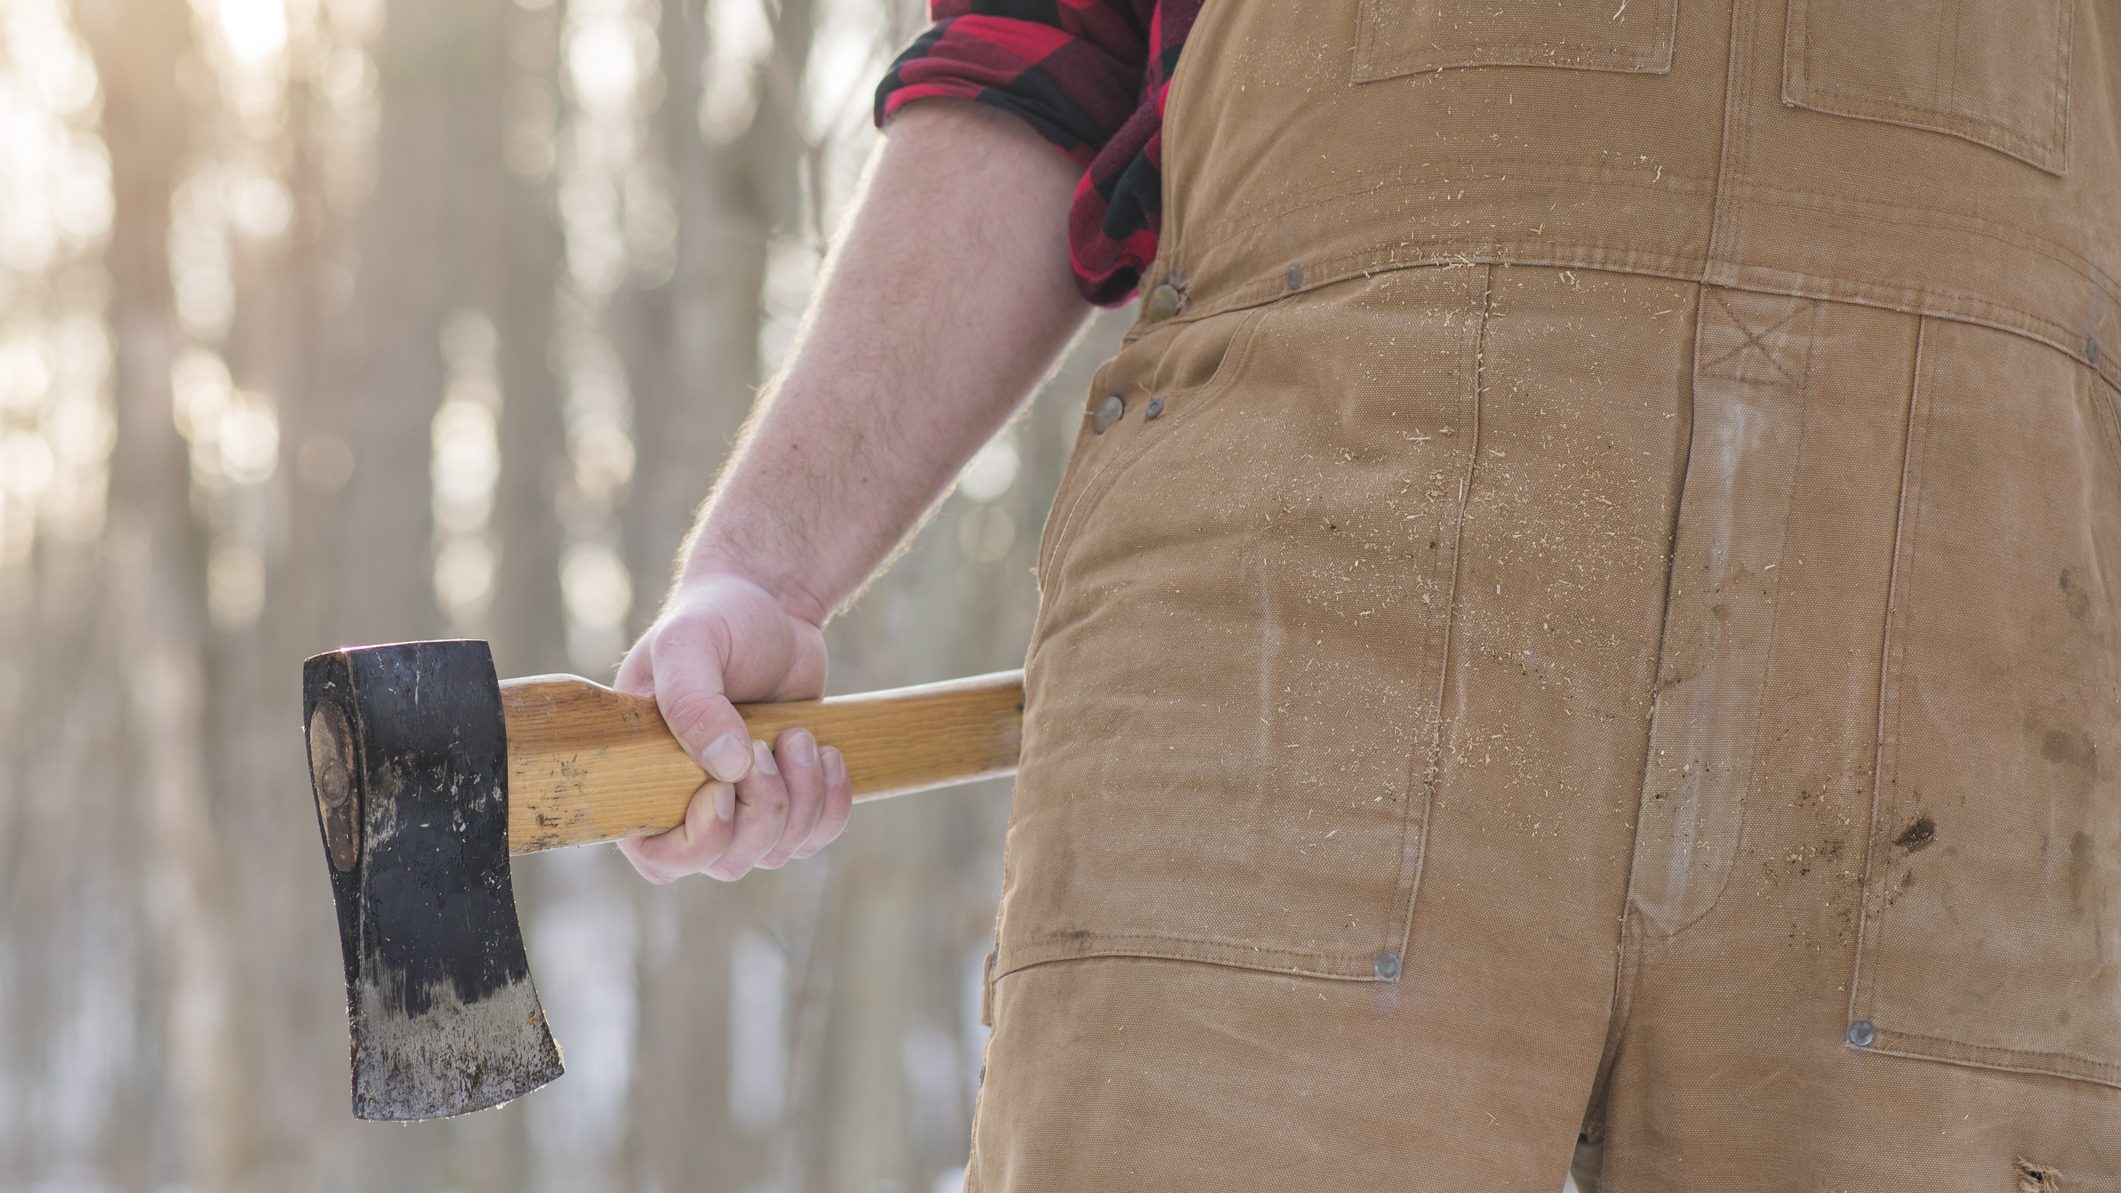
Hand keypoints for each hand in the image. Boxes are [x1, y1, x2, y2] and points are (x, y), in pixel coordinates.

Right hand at [613, 572, 853, 882]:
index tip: (724, 788)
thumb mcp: (689, 645)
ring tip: (800, 736)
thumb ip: (692, 701)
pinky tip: (830, 753)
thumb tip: (727, 770)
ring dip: (802, 798)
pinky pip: (815, 835)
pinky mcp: (787, 798)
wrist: (768, 605)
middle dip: (764, 809)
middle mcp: (686, 804)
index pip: (659, 858)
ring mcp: (741, 807)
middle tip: (773, 743)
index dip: (698, 842)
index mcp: (642, 778)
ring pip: (776, 851)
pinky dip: (832, 804)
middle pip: (729, 862)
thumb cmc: (713, 620)